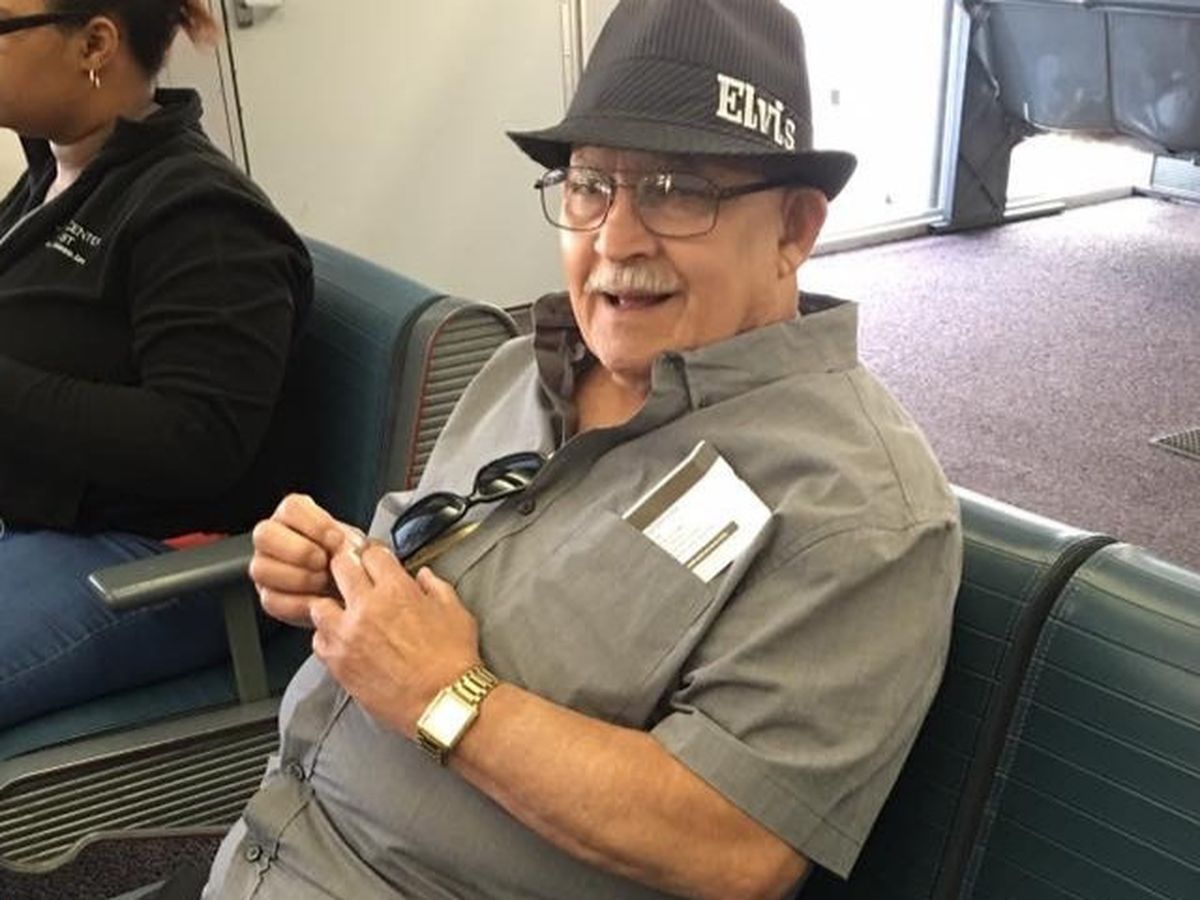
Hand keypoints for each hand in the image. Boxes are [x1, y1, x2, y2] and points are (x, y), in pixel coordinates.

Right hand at [249, 493, 361, 627]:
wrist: (352, 591)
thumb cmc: (350, 561)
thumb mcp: (355, 546)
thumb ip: (348, 543)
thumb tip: (345, 546)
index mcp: (294, 516)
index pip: (291, 508)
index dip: (315, 524)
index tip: (336, 539)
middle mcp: (272, 537)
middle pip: (264, 535)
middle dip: (300, 551)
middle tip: (324, 562)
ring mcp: (265, 567)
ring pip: (261, 569)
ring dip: (297, 578)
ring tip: (323, 582)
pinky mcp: (267, 595)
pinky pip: (270, 600)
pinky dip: (297, 603)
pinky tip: (318, 601)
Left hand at [309, 542, 480, 736]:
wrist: (444, 702)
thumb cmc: (454, 659)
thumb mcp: (456, 612)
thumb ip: (436, 587)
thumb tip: (423, 576)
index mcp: (396, 590)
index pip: (371, 553)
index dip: (373, 554)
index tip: (373, 560)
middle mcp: (366, 607)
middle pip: (339, 568)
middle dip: (346, 568)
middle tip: (353, 577)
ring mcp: (347, 636)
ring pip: (319, 605)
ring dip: (330, 604)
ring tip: (342, 613)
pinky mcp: (338, 663)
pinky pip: (318, 641)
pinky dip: (327, 638)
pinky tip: (341, 641)